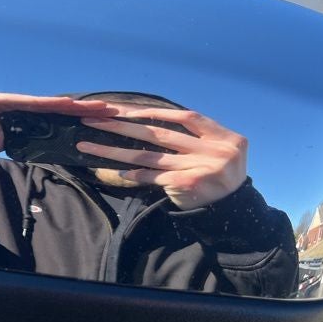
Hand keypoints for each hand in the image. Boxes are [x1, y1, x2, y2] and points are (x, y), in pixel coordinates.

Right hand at [0, 91, 114, 159]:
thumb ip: (15, 141)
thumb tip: (38, 149)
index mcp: (13, 117)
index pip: (49, 116)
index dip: (73, 116)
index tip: (98, 118)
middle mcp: (8, 105)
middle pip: (50, 107)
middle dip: (80, 109)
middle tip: (111, 110)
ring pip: (38, 103)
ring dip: (67, 106)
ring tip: (94, 107)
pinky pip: (16, 104)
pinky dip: (38, 104)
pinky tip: (61, 104)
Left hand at [76, 105, 247, 209]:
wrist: (234, 211)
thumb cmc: (219, 176)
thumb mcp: (219, 151)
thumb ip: (195, 137)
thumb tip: (148, 121)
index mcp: (222, 136)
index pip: (184, 117)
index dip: (153, 112)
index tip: (123, 110)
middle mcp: (213, 150)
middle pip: (159, 133)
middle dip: (122, 125)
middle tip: (94, 119)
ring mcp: (199, 168)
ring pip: (149, 155)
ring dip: (115, 150)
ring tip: (89, 144)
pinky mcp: (186, 185)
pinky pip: (153, 177)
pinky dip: (135, 174)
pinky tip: (118, 171)